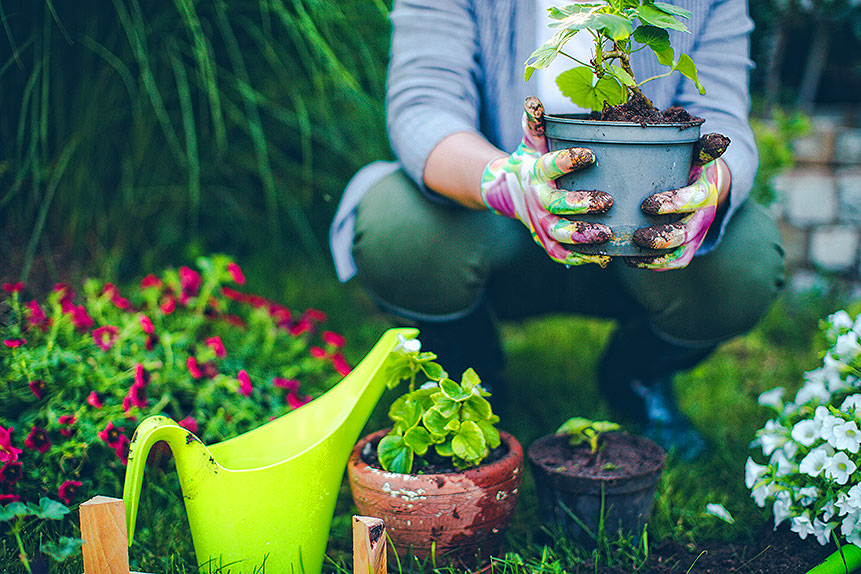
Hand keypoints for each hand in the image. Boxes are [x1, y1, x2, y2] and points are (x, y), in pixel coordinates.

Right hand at [480, 97, 613, 266]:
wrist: (508, 192)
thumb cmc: (531, 162)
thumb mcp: (532, 142)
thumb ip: (536, 123)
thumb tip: (534, 100)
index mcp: (537, 173)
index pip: (551, 166)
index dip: (569, 161)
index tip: (591, 154)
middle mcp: (537, 200)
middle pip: (556, 205)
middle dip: (580, 204)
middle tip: (606, 200)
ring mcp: (541, 223)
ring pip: (560, 233)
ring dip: (583, 235)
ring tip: (607, 233)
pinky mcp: (546, 241)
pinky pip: (562, 253)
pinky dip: (580, 257)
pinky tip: (603, 256)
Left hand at [627, 134, 729, 270]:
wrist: (705, 183)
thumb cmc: (691, 165)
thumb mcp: (697, 153)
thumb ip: (703, 147)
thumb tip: (719, 140)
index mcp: (705, 190)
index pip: (694, 199)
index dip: (673, 204)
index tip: (646, 205)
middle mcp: (703, 215)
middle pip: (686, 232)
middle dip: (662, 237)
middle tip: (637, 236)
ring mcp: (696, 234)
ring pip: (680, 252)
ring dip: (656, 255)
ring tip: (631, 253)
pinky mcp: (688, 247)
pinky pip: (674, 261)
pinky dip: (654, 264)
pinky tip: (630, 261)